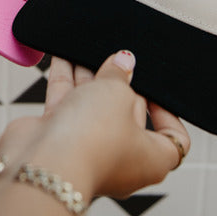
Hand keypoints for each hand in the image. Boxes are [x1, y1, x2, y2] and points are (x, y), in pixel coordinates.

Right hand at [0, 52, 189, 200]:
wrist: (44, 164)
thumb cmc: (92, 141)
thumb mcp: (118, 94)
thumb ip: (121, 74)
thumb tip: (123, 62)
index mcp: (151, 159)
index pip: (172, 138)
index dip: (167, 111)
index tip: (155, 89)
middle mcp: (121, 159)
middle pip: (128, 114)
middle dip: (122, 83)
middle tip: (117, 58)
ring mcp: (88, 150)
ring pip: (93, 107)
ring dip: (90, 77)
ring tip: (88, 50)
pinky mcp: (60, 140)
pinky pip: (67, 105)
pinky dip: (67, 80)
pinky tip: (64, 56)